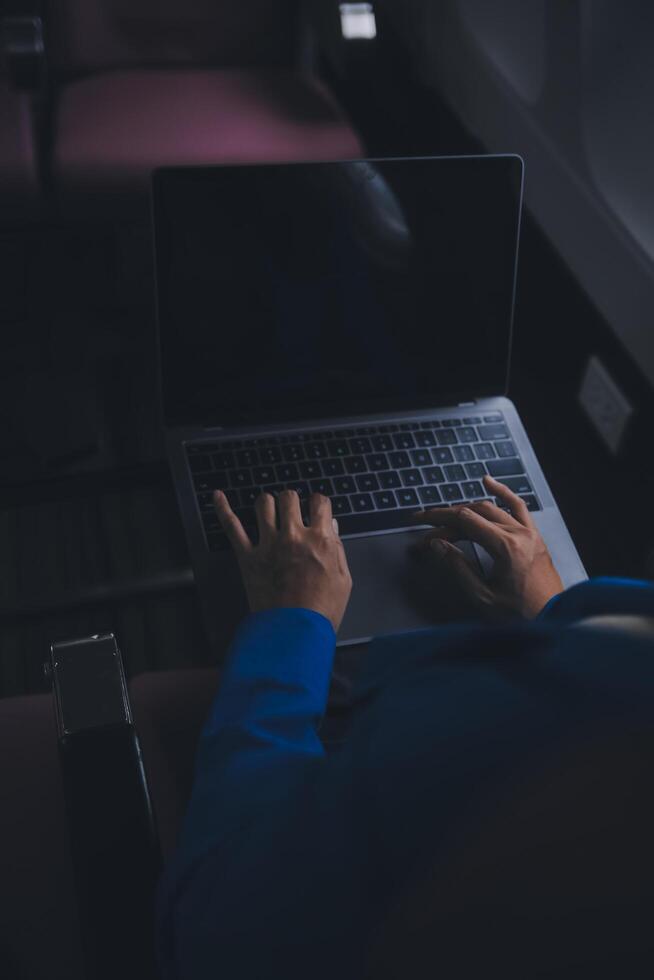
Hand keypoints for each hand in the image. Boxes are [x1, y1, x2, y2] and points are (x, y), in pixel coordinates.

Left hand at [213, 489, 351, 632]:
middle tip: (291, 509)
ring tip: (269, 510)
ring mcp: (268, 544)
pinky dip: (223, 509)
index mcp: (320, 540)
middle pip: (289, 497)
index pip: (320, 503)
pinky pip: (232, 526)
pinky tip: (218, 497)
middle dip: (291, 500)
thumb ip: (337, 549)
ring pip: (263, 504)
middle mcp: (293, 536)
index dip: (318, 503)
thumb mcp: (342, 579)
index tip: (316, 507)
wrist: (295, 633)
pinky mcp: (247, 557)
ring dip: (267, 503)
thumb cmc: (321, 612)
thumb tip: (332, 526)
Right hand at [411, 475, 562, 618]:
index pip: (464, 520)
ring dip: (466, 509)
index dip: (437, 520)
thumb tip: (437, 545)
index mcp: (506, 547)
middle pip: (475, 513)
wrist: (554, 622)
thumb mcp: (483, 597)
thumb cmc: (521, 616)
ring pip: (493, 509)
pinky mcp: (534, 537)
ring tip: (445, 514)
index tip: (419, 522)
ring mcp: (529, 533)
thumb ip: (458, 567)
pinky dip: (502, 493)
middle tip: (427, 530)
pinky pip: (518, 506)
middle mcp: (519, 534)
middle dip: (447, 518)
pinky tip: (489, 482)